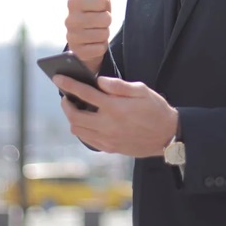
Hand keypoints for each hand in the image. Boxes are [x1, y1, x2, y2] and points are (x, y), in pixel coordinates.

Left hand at [54, 75, 177, 157]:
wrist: (167, 136)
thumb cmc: (156, 109)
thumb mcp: (142, 90)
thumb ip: (119, 85)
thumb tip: (99, 81)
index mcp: (115, 107)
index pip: (84, 93)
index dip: (68, 84)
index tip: (58, 78)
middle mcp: (108, 125)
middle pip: (75, 116)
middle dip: (66, 104)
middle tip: (66, 97)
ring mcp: (108, 139)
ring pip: (78, 130)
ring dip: (72, 118)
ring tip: (76, 109)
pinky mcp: (110, 148)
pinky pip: (87, 139)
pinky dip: (82, 129)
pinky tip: (87, 121)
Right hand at [65, 0, 110, 72]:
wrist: (90, 37)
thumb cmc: (95, 11)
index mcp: (72, 2)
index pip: (100, 1)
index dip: (105, 4)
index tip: (99, 6)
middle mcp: (68, 19)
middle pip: (104, 19)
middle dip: (106, 21)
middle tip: (99, 21)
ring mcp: (71, 37)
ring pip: (102, 34)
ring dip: (104, 34)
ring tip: (97, 32)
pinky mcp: (76, 52)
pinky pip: (98, 48)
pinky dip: (100, 47)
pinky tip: (93, 44)